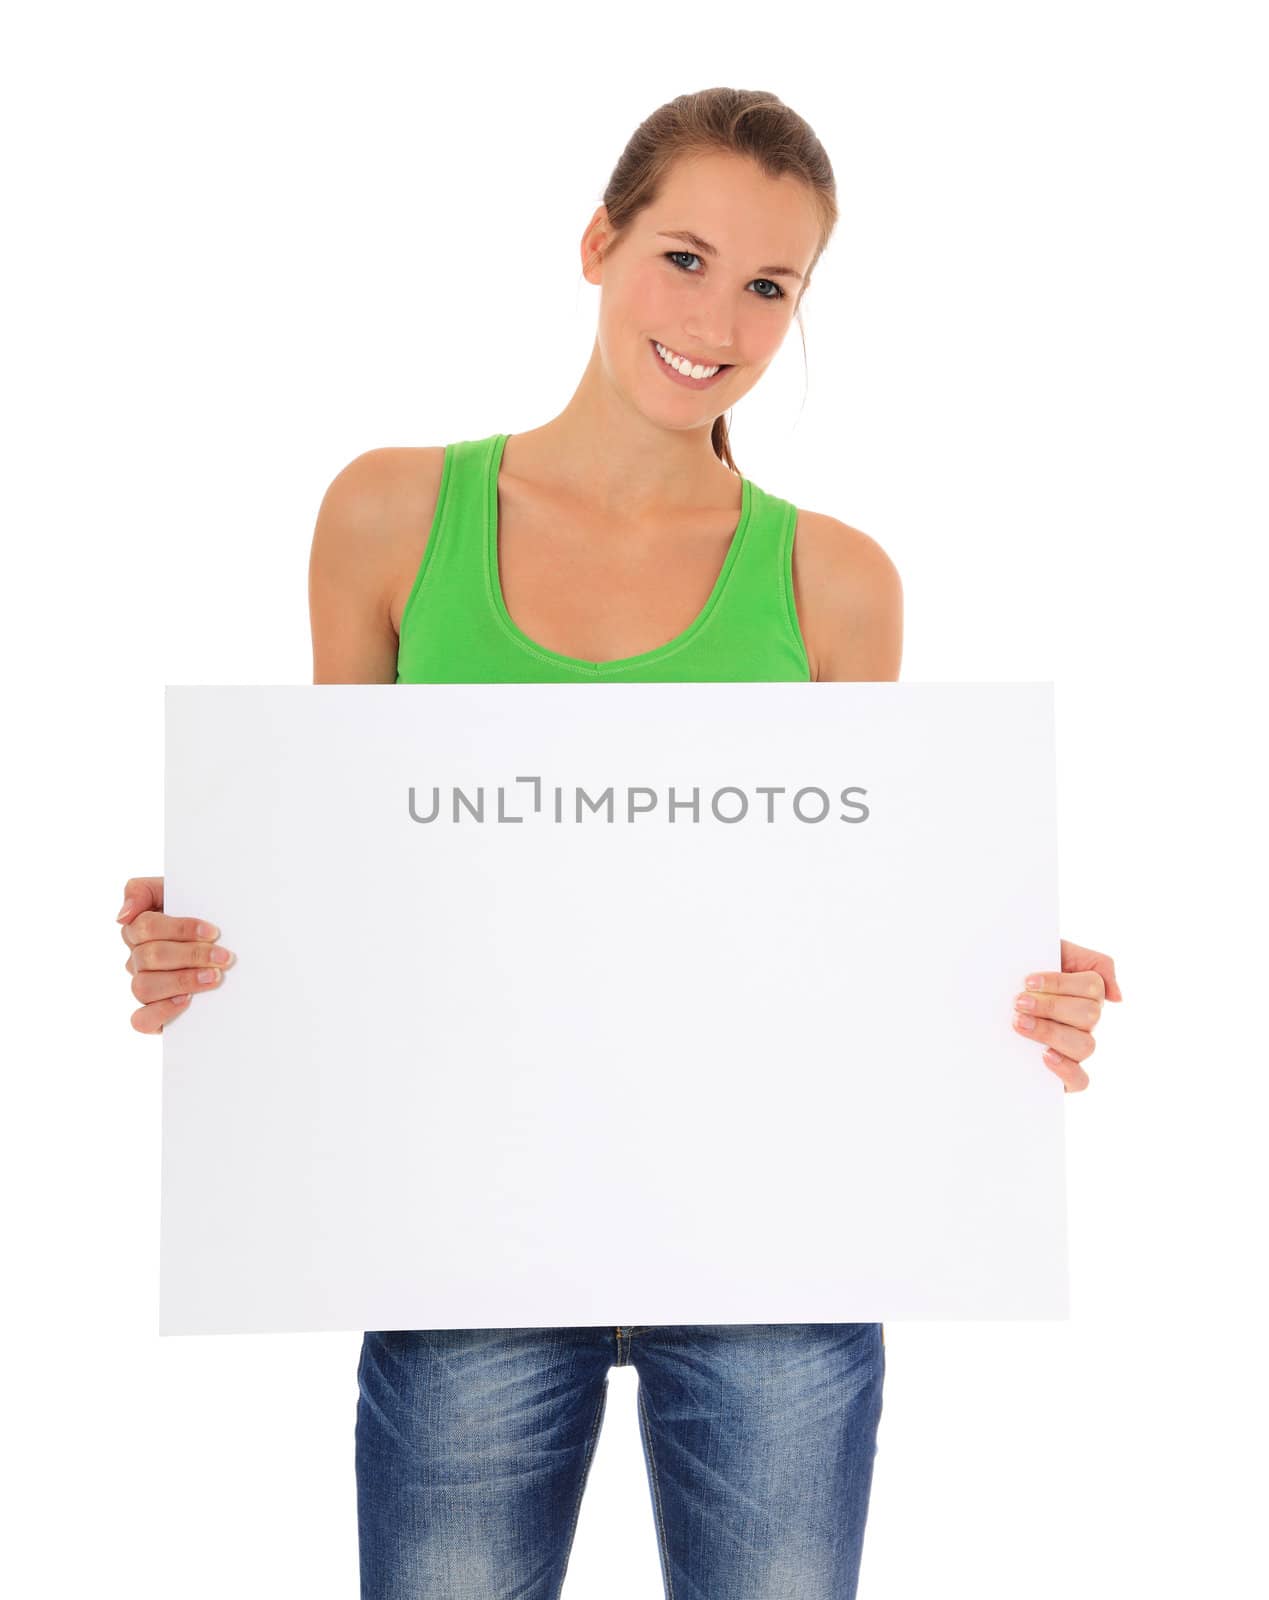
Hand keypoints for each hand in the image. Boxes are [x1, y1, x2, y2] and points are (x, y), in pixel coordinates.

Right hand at [117, 876, 235, 1034]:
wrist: (227, 940)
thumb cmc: (199, 913)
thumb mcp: (175, 890)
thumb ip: (142, 891)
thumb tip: (122, 916)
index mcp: (139, 929)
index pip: (146, 927)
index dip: (181, 929)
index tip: (213, 932)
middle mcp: (137, 959)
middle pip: (150, 957)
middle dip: (191, 955)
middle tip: (223, 957)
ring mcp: (144, 986)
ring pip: (143, 987)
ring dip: (182, 981)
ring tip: (214, 978)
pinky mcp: (152, 1014)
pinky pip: (141, 1020)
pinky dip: (162, 1011)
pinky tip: (187, 1001)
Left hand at [1012, 937, 1121, 1092]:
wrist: (990, 990)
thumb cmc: (1023, 969)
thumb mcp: (1054, 951)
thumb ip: (1093, 961)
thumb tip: (1117, 996)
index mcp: (1088, 991)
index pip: (1092, 987)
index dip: (1061, 984)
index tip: (1028, 981)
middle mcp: (1086, 1021)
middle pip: (1089, 1015)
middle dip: (1051, 1006)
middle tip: (1018, 1002)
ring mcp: (1076, 1047)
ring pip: (1085, 1045)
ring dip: (1051, 1032)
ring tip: (1018, 1023)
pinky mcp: (1063, 1073)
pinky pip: (1080, 1080)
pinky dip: (1066, 1069)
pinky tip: (1044, 1056)